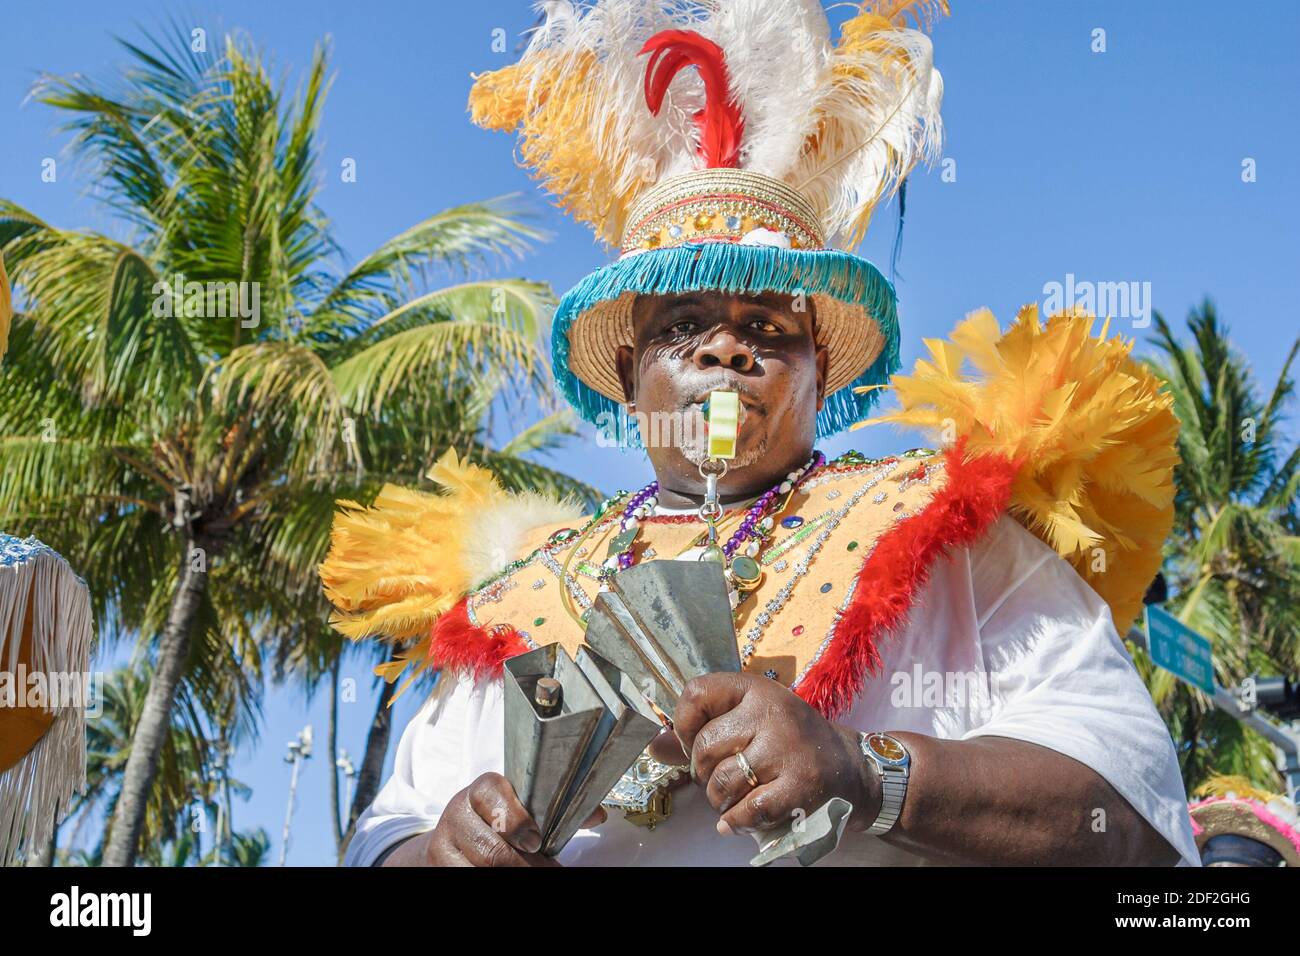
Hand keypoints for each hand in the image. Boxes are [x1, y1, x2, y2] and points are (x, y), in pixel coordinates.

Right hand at [396, 772, 605, 866]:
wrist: (452, 840)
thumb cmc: (497, 820)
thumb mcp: (519, 808)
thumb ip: (554, 810)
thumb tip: (596, 814)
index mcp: (480, 790)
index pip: (491, 794)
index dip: (515, 818)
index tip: (537, 840)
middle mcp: (456, 812)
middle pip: (490, 847)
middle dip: (524, 865)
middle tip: (548, 870)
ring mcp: (443, 843)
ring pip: (481, 868)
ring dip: (515, 873)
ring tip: (535, 872)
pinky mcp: (438, 865)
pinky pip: (467, 877)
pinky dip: (494, 880)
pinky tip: (511, 876)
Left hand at [672, 672, 880, 836]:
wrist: (851, 768)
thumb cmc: (789, 744)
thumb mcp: (750, 723)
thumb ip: (700, 733)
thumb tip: (655, 745)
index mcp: (756, 690)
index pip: (697, 693)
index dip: (683, 724)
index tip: (693, 743)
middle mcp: (771, 712)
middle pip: (705, 746)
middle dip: (703, 773)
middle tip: (719, 779)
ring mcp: (787, 747)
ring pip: (723, 781)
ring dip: (719, 800)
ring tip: (731, 799)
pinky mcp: (801, 783)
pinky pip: (749, 809)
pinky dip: (737, 821)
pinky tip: (738, 820)